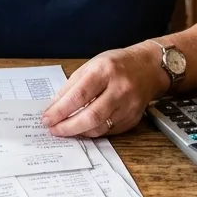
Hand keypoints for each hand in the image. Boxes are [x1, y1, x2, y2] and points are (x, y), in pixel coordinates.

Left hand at [41, 44, 167, 137]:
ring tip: (66, 130)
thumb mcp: (91, 65)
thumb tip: (54, 107)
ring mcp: (129, 105)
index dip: (60, 110)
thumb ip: (71, 86)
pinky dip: (93, 132)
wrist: (149, 67)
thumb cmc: (117, 64)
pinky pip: (109, 131)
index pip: (79, 95)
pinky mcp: (133, 118)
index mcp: (105, 71)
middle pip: (91, 116)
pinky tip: (83, 129)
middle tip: (54, 130)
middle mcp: (120, 89)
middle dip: (68, 127)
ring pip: (100, 127)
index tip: (47, 118)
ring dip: (79, 132)